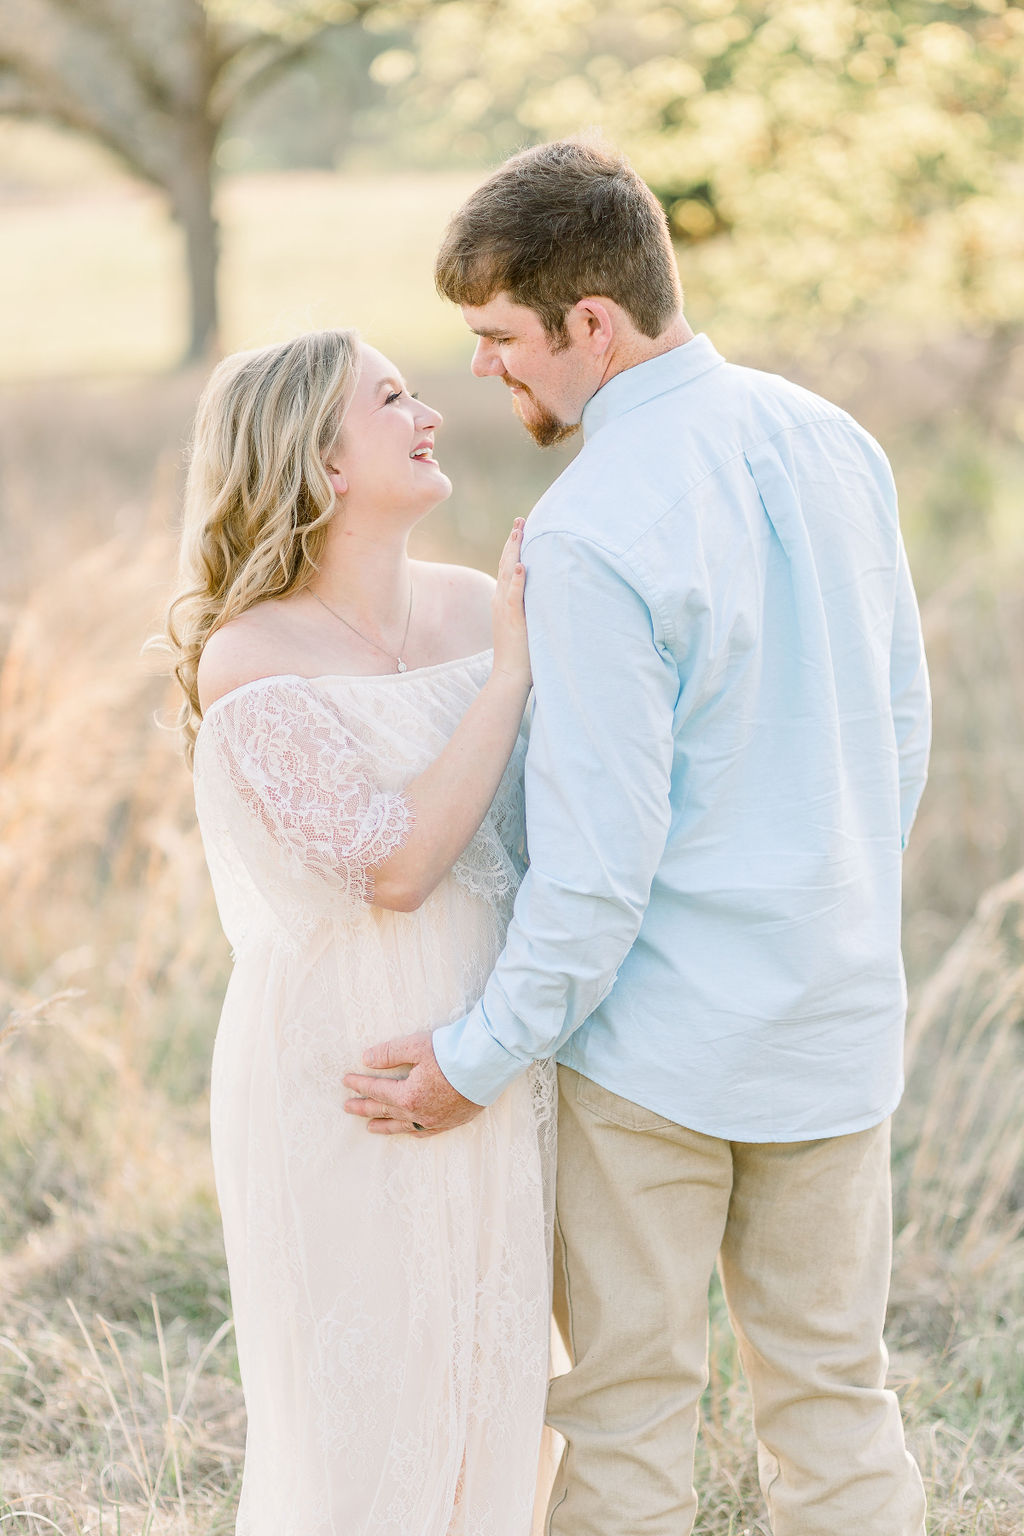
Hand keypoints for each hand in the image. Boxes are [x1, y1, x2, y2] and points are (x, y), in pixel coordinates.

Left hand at [343, 1032, 483, 1135]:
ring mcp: (436, 1120)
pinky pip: (424, 1132)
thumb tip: (366, 1059)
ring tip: (369, 1127)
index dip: (360, 1084)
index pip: (377, 1090)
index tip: (346, 1080)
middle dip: (364, 1107)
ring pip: (402, 1126)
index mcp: (408, 1095)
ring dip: (384, 1125)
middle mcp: (419, 1113)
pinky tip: (407, 1131)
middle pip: (385, 1111)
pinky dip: (411, 1131)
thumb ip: (389, 1053)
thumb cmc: (452, 1052)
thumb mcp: (416, 1045)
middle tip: (348, 1107)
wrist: (488, 1063)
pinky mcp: (452, 1121)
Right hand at [491, 519, 530, 686]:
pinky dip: (517, 581)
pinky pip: (513, 597)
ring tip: (519, 531)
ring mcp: (504, 610)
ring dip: (513, 551)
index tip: (520, 527)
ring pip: (507, 574)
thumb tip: (541, 594)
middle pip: (505, 563)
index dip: (512, 546)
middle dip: (513, 540)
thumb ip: (528, 606)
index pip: (506, 567)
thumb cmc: (521, 653)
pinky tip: (521, 566)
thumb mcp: (523, 623)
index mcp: (502, 600)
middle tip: (520, 520)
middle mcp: (500, 600)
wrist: (510, 675)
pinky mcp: (513, 621)